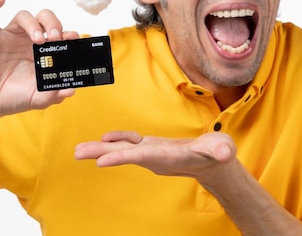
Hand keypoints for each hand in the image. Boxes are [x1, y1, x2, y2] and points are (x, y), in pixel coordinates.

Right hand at [0, 0, 78, 120]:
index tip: (73, 38)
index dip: (67, 33)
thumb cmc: (14, 96)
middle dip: (53, 24)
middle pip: (44, 19)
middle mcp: (28, 40)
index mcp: (43, 52)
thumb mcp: (37, 98)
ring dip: (32, 23)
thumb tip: (71, 90)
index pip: (58, 34)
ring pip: (23, 16)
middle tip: (56, 37)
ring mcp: (9, 36)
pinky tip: (0, 0)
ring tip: (38, 38)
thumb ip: (53, 95)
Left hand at [75, 131, 235, 178]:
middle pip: (122, 154)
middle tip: (76, 154)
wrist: (215, 164)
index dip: (121, 157)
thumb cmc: (218, 155)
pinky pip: (129, 143)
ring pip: (121, 149)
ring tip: (78, 150)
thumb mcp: (222, 150)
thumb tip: (224, 151)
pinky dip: (117, 140)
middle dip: (99, 153)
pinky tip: (105, 138)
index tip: (101, 160)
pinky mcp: (151, 147)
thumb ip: (221, 150)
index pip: (140, 156)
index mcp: (166, 157)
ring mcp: (151, 153)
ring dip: (99, 148)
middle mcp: (154, 157)